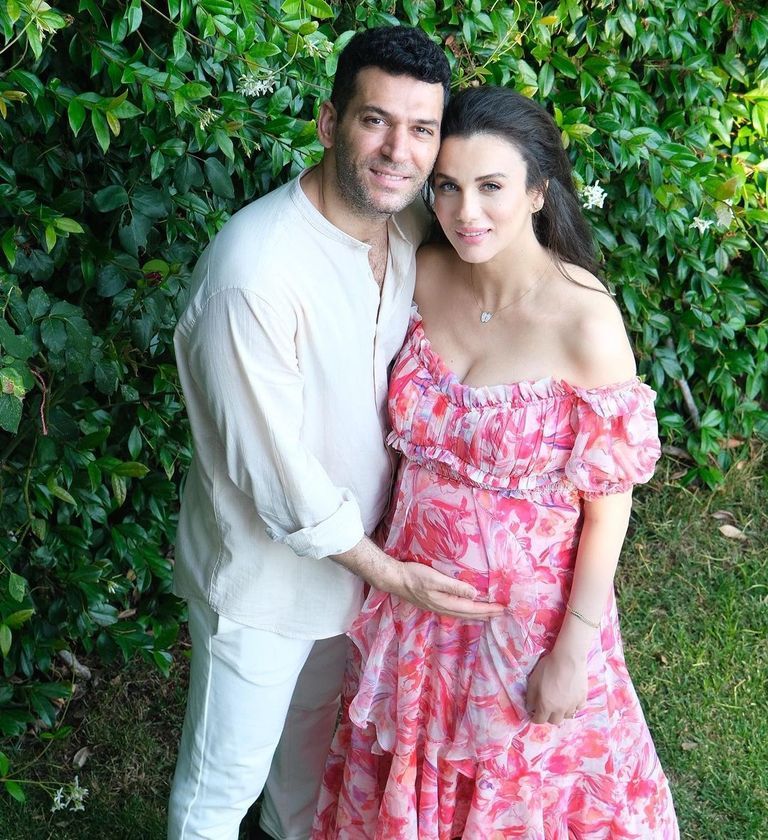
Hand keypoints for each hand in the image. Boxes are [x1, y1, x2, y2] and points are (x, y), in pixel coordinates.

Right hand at [388, 561, 505, 619]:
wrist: (395, 579)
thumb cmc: (414, 576)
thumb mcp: (435, 579)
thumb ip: (455, 587)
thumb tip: (475, 594)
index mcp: (446, 603)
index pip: (473, 608)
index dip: (488, 609)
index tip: (503, 608)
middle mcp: (443, 609)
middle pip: (470, 614)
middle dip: (486, 614)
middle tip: (502, 613)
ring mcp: (438, 608)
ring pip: (463, 614)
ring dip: (477, 614)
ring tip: (489, 614)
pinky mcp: (434, 603)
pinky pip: (456, 611)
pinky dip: (467, 611)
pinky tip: (467, 609)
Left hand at [525, 648, 587, 724]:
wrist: (568, 659)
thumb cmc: (548, 668)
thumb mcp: (533, 681)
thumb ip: (530, 697)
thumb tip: (530, 707)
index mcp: (546, 706)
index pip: (539, 721)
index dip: (535, 718)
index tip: (534, 714)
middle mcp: (560, 709)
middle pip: (554, 721)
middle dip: (548, 717)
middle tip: (546, 708)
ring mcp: (573, 705)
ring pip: (567, 716)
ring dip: (561, 713)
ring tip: (559, 704)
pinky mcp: (582, 698)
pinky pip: (578, 709)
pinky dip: (573, 707)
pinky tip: (571, 700)